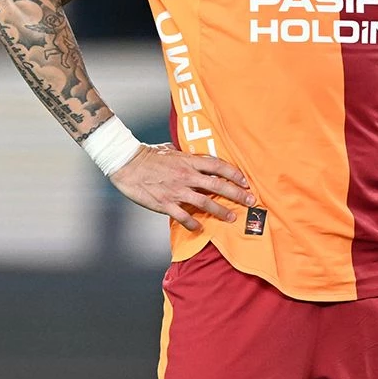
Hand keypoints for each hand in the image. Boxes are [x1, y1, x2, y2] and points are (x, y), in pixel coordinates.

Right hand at [109, 144, 254, 231]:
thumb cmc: (148, 155)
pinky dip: (193, 223)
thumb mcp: (171, 150)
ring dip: (220, 211)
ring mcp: (177, 191)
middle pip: (218, 186)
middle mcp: (187, 175)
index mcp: (189, 161)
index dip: (235, 174)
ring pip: (205, 203)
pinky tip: (200, 228)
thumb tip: (193, 156)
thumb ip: (185, 155)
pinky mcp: (165, 203)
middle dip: (237, 194)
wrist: (127, 164)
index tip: (246, 181)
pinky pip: (184, 216)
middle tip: (250, 201)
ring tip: (231, 217)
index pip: (218, 166)